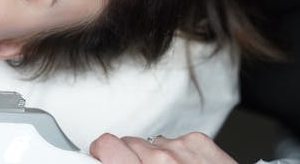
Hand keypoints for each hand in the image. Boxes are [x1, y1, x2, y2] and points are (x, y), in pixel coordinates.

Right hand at [90, 132, 236, 163]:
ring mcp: (181, 147)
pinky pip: (173, 139)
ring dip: (152, 157)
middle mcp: (160, 160)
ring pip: (149, 141)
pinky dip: (176, 153)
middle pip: (124, 142)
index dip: (100, 155)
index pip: (105, 146)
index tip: (101, 160)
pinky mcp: (199, 141)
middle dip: (127, 159)